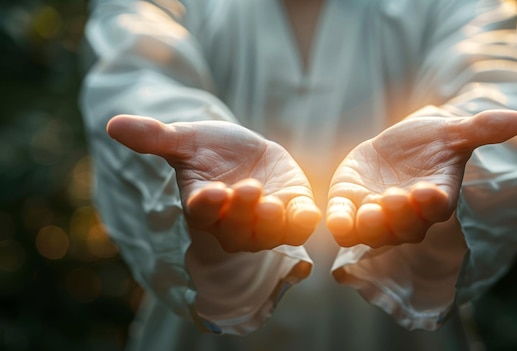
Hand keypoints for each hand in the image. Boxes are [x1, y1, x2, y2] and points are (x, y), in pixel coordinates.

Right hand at [107, 115, 320, 251]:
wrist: (246, 153)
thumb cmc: (210, 149)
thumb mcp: (185, 139)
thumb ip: (155, 137)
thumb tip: (113, 124)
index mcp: (203, 206)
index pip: (202, 214)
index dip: (206, 206)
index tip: (210, 192)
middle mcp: (232, 223)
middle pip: (236, 229)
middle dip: (241, 212)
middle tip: (246, 188)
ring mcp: (263, 222)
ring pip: (267, 234)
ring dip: (271, 223)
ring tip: (273, 202)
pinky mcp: (292, 213)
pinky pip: (298, 227)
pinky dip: (303, 222)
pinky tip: (308, 211)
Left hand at [326, 110, 516, 247]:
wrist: (398, 147)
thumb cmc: (431, 143)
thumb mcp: (454, 131)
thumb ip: (482, 129)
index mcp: (436, 197)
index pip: (437, 208)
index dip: (432, 204)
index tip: (428, 192)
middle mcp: (408, 215)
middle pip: (405, 227)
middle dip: (400, 216)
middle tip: (394, 197)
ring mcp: (377, 215)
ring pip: (374, 234)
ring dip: (371, 226)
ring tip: (369, 209)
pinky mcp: (350, 207)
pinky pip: (344, 227)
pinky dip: (340, 224)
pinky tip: (334, 217)